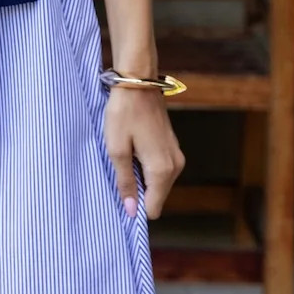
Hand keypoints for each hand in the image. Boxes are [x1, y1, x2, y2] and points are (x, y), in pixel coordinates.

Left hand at [103, 87, 184, 220]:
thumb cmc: (123, 114)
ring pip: (158, 184)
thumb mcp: (117, 150)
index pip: (153, 208)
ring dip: (141, 178)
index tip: (120, 196)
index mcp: (162, 170)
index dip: (136, 207)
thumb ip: (125, 182)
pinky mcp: (173, 147)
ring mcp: (176, 156)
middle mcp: (175, 166)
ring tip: (124, 159)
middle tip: (118, 173)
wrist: (138, 82)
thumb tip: (131, 210)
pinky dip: (146, 168)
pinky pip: (160, 170)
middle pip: (156, 197)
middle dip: (138, 192)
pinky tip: (132, 152)